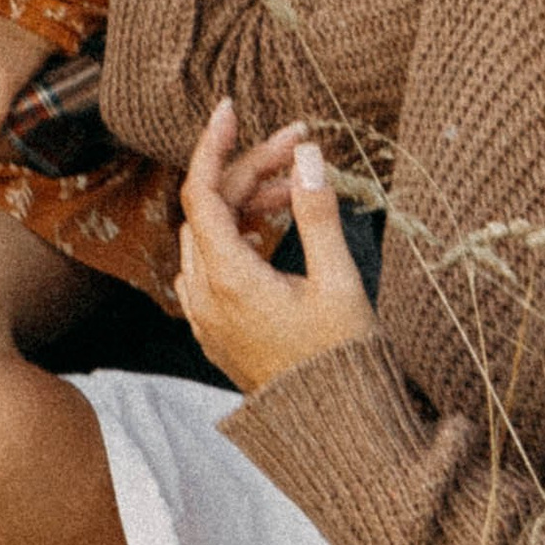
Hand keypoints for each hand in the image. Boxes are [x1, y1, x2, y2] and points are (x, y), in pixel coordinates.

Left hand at [175, 98, 375, 393]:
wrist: (338, 437)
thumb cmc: (343, 364)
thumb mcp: (339, 283)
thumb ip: (317, 214)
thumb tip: (305, 154)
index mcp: (228, 280)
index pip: (200, 192)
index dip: (213, 143)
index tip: (230, 108)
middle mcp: (205, 297)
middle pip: (209, 210)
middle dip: (250, 171)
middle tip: (298, 149)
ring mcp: (206, 316)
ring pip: (209, 236)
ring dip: (246, 203)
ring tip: (297, 190)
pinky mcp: (217, 331)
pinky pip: (212, 265)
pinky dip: (238, 235)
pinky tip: (276, 227)